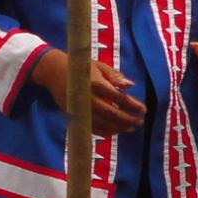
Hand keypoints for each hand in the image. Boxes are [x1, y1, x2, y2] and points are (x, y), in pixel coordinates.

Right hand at [31, 49, 146, 134]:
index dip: (131, 104)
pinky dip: (104, 131)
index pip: (117, 96)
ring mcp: (79, 108)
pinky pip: (90, 127)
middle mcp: (87, 97)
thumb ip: (115, 76)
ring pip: (101, 122)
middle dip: (126, 119)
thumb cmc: (82, 67)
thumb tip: (130, 85)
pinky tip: (115, 131)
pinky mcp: (73, 114)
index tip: (143, 109)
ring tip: (130, 127)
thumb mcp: (99, 66)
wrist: (54, 71)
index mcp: (95, 82)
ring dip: (118, 127)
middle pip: (110, 112)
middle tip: (139, 121)